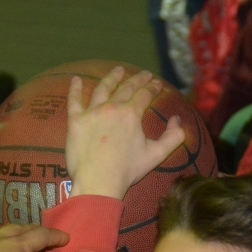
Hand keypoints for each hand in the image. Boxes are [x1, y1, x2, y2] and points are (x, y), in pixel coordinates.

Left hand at [65, 67, 185, 199]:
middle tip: (143, 74)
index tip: (157, 83)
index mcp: (131, 114)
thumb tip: (177, 120)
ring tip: (117, 70)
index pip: (144, 94)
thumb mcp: (157, 154)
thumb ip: (173, 137)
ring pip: (102, 89)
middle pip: (126, 88)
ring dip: (111, 78)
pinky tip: (76, 79)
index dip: (152, 87)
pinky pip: (74, 101)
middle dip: (137, 79)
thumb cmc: (127, 170)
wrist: (98, 181)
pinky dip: (74, 89)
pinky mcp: (75, 121)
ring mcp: (92, 113)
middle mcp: (112, 108)